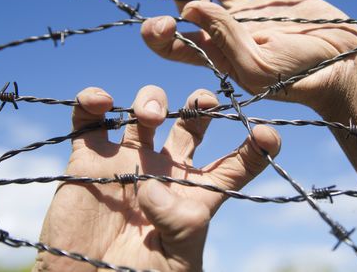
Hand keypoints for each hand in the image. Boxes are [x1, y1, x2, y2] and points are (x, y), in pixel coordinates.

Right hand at [34, 85, 279, 271]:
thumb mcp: (178, 261)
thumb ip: (180, 223)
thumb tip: (153, 185)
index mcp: (194, 195)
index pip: (234, 166)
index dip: (257, 148)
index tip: (267, 134)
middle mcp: (164, 171)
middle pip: (191, 125)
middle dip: (201, 104)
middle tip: (204, 100)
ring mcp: (127, 161)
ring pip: (145, 112)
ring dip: (151, 100)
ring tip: (150, 117)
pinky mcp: (89, 160)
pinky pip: (90, 120)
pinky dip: (93, 102)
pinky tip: (101, 101)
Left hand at [141, 0, 356, 111]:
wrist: (344, 70)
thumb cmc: (299, 77)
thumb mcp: (255, 67)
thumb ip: (223, 36)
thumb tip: (190, 6)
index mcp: (217, 55)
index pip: (173, 43)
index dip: (158, 30)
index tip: (168, 18)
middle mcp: (231, 32)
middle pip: (191, 5)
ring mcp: (256, 13)